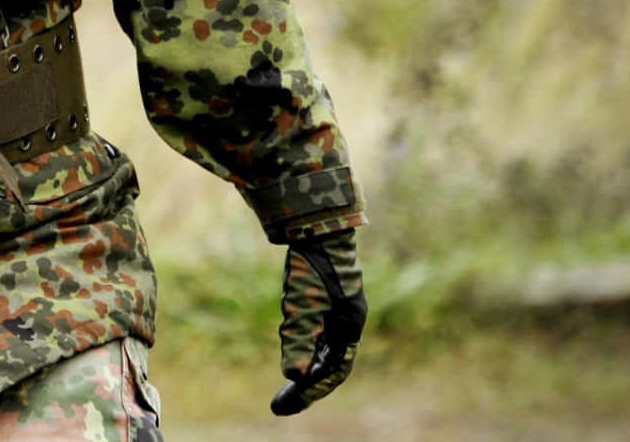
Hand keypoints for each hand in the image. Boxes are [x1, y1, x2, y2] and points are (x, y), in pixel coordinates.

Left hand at [270, 229, 365, 415]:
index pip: (333, 370)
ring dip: (306, 367)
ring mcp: (337, 307)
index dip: (311, 391)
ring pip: (323, 347)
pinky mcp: (324, 295)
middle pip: (329, 362)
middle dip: (306, 386)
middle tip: (280, 407)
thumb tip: (294, 376)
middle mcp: (347, 319)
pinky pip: (317, 331)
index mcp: (349, 324)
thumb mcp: (303, 304)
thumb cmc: (312, 264)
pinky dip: (304, 345)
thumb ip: (300, 338)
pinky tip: (291, 348)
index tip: (286, 406)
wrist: (317, 222)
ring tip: (287, 386)